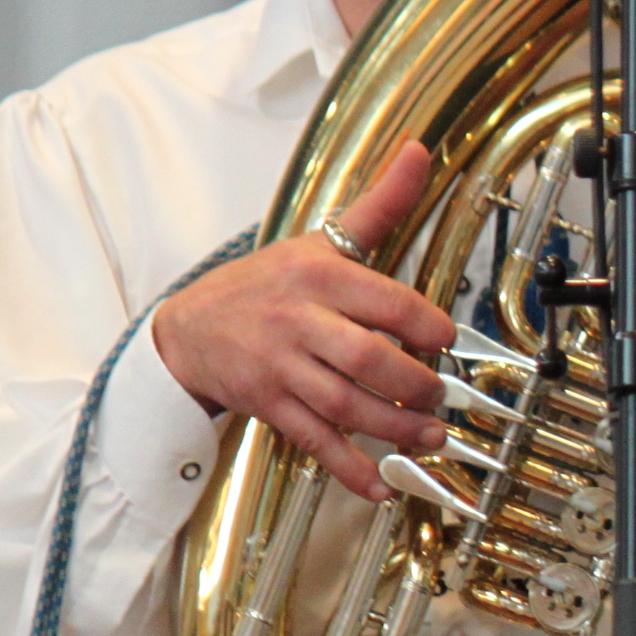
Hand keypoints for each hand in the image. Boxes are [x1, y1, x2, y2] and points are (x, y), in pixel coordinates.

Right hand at [151, 144, 455, 503]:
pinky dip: (349, 467)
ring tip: (431, 436)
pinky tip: (379, 484)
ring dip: (395, 427)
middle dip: (414, 384)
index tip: (447, 339)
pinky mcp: (269, 406)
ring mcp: (282, 368)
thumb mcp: (319, 239)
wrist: (187, 327)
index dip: (423, 324)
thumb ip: (377, 204)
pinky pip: (314, 441)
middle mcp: (300, 322)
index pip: (383, 300)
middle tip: (444, 395)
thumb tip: (417, 151)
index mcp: (318, 276)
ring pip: (345, 405)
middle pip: (366, 359)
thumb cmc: (266, 284)